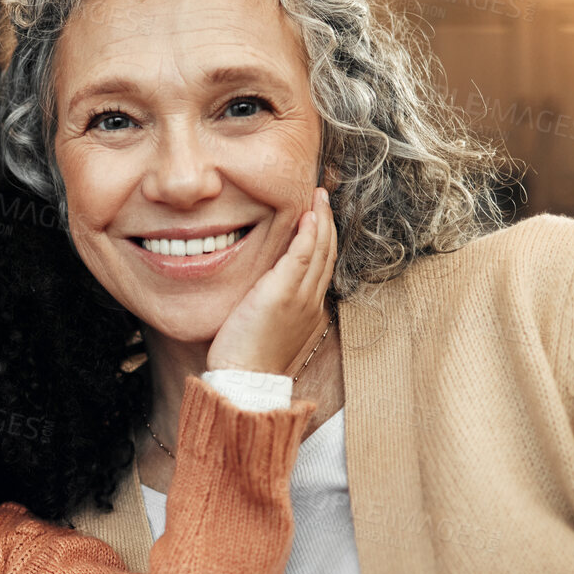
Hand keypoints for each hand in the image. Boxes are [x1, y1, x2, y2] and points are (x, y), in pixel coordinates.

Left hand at [205, 187, 337, 374]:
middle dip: (328, 221)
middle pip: (327, 253)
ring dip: (321, 219)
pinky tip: (309, 215)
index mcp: (309, 309)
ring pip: (319, 250)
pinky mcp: (283, 294)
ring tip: (319, 195)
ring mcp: (300, 297)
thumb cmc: (247, 359)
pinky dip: (309, 234)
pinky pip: (302, 256)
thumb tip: (262, 288)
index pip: (322, 265)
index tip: (320, 214)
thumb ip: (272, 304)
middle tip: (323, 195)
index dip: (324, 238)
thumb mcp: (266, 327)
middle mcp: (311, 301)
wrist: (245, 379)